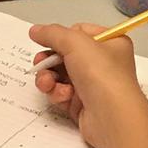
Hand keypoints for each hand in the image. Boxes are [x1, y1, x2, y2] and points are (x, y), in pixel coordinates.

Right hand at [31, 22, 142, 147]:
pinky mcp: (83, 104)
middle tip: (40, 64)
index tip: (48, 42)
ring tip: (47, 83)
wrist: (112, 117)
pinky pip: (62, 94)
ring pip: (60, 76)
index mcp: (110, 43)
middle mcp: (103, 63)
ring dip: (49, 78)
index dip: (62, 37)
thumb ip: (52, 34)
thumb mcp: (75, 43)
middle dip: (49, 61)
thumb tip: (36, 31)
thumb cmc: (102, 75)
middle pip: (65, 55)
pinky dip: (58, 94)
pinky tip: (64, 96)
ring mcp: (93, 85)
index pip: (80, 32)